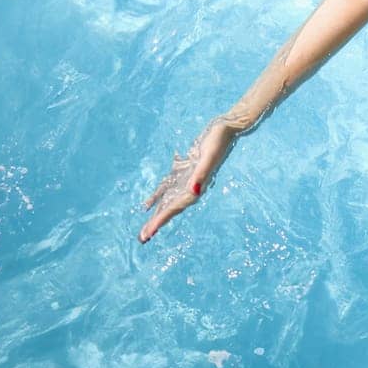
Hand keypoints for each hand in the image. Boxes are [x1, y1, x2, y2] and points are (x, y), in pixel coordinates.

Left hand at [138, 117, 243, 243]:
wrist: (225, 129)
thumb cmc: (217, 141)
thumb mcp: (208, 157)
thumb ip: (201, 174)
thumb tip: (194, 191)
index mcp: (195, 187)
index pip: (174, 207)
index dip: (161, 220)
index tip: (149, 233)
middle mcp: (190, 187)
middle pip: (170, 209)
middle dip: (157, 223)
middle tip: (142, 238)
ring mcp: (185, 180)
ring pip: (167, 201)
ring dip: (156, 214)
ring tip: (145, 229)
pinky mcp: (183, 172)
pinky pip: (166, 188)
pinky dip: (157, 197)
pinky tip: (148, 205)